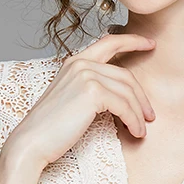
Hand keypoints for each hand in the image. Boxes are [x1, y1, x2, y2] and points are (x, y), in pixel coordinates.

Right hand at [0, 31, 155, 183]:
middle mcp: (80, 64)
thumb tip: (121, 95)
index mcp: (75, 62)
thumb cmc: (51, 128)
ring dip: (139, 114)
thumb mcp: (72, 100)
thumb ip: (92, 88)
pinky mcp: (93, 93)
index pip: (109, 42)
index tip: (151, 44)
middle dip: (141, 97)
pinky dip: (133, 120)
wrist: (32, 142)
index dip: (133, 41)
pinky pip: (124, 106)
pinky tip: (135, 132)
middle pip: (125, 75)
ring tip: (142, 130)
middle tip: (150, 116)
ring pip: (128, 92)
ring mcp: (86, 76)